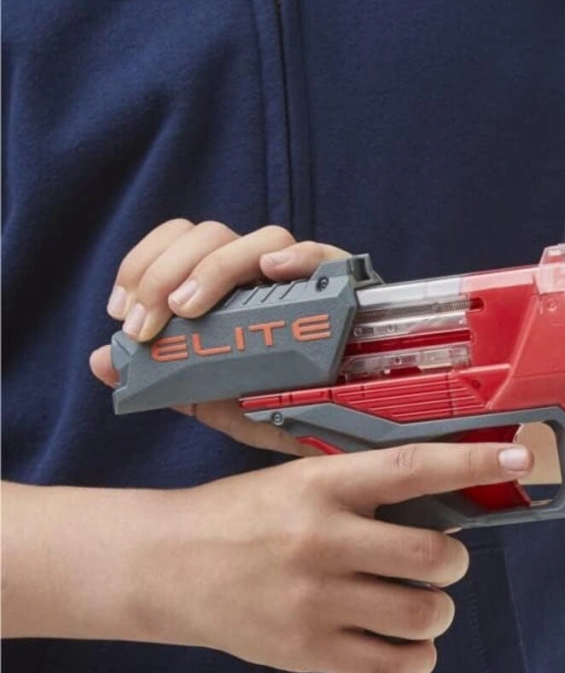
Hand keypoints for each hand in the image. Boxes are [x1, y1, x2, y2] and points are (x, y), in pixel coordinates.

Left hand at [90, 218, 349, 454]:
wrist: (355, 436)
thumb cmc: (290, 409)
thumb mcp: (218, 402)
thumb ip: (166, 379)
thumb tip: (101, 360)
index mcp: (230, 289)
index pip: (178, 244)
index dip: (143, 266)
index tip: (125, 316)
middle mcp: (264, 275)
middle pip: (210, 236)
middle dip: (164, 272)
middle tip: (147, 325)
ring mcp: (307, 278)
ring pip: (260, 238)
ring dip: (216, 268)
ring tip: (191, 308)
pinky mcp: (350, 289)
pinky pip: (326, 257)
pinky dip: (297, 257)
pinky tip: (273, 271)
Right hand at [154, 440, 533, 672]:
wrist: (165, 566)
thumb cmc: (241, 518)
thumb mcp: (296, 482)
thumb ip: (361, 494)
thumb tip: (445, 506)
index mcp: (321, 485)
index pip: (413, 468)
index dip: (473, 464)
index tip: (520, 457)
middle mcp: (321, 540)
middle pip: (435, 556)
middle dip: (452, 563)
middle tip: (436, 562)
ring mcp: (315, 600)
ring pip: (426, 613)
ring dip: (438, 610)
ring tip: (419, 603)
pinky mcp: (307, 650)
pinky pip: (398, 664)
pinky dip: (417, 656)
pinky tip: (404, 643)